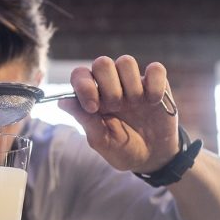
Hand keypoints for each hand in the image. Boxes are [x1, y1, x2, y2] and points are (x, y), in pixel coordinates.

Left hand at [58, 55, 178, 173]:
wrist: (152, 157)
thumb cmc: (122, 148)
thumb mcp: (101, 140)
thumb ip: (84, 120)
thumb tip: (62, 102)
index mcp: (92, 96)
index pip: (80, 74)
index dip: (84, 86)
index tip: (92, 108)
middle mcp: (110, 84)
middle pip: (102, 62)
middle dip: (109, 87)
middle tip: (116, 107)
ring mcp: (133, 82)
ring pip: (126, 61)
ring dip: (131, 86)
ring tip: (135, 105)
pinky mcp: (157, 83)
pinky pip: (156, 68)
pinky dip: (155, 85)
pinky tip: (153, 102)